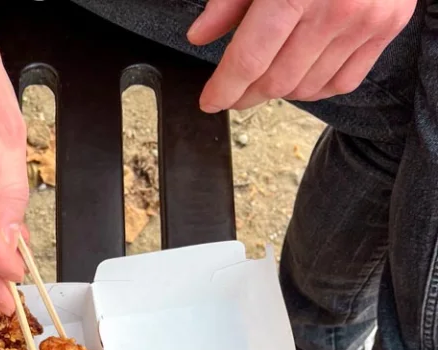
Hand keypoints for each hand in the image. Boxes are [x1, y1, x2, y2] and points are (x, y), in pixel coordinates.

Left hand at [188, 0, 414, 110]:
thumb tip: (200, 35)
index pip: (250, 60)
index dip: (225, 87)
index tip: (211, 100)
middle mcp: (335, 9)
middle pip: (277, 81)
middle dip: (248, 93)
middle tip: (234, 91)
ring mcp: (366, 21)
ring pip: (307, 88)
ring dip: (280, 91)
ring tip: (268, 76)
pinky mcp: (388, 26)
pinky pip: (342, 82)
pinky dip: (316, 86)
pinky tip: (302, 72)